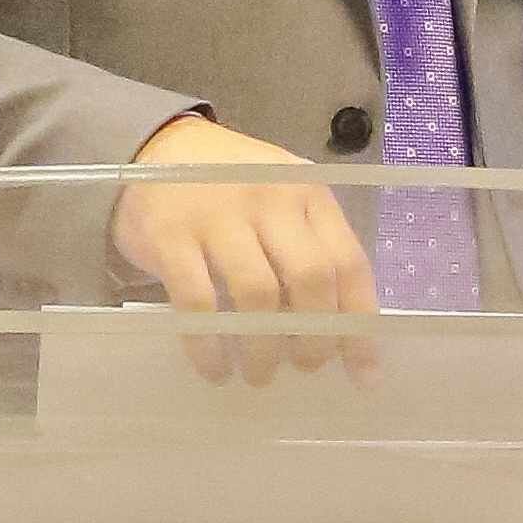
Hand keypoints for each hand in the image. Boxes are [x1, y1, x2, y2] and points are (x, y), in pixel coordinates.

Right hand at [111, 113, 381, 384]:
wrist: (159, 148)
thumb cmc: (234, 190)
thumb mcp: (283, 203)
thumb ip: (312, 254)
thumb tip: (344, 340)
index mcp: (308, 192)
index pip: (349, 263)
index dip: (359, 325)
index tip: (363, 374)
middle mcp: (269, 198)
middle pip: (310, 278)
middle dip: (313, 338)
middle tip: (304, 367)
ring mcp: (218, 214)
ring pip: (258, 296)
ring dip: (263, 349)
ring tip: (259, 373)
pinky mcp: (171, 235)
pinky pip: (198, 305)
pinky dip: (210, 346)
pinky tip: (214, 367)